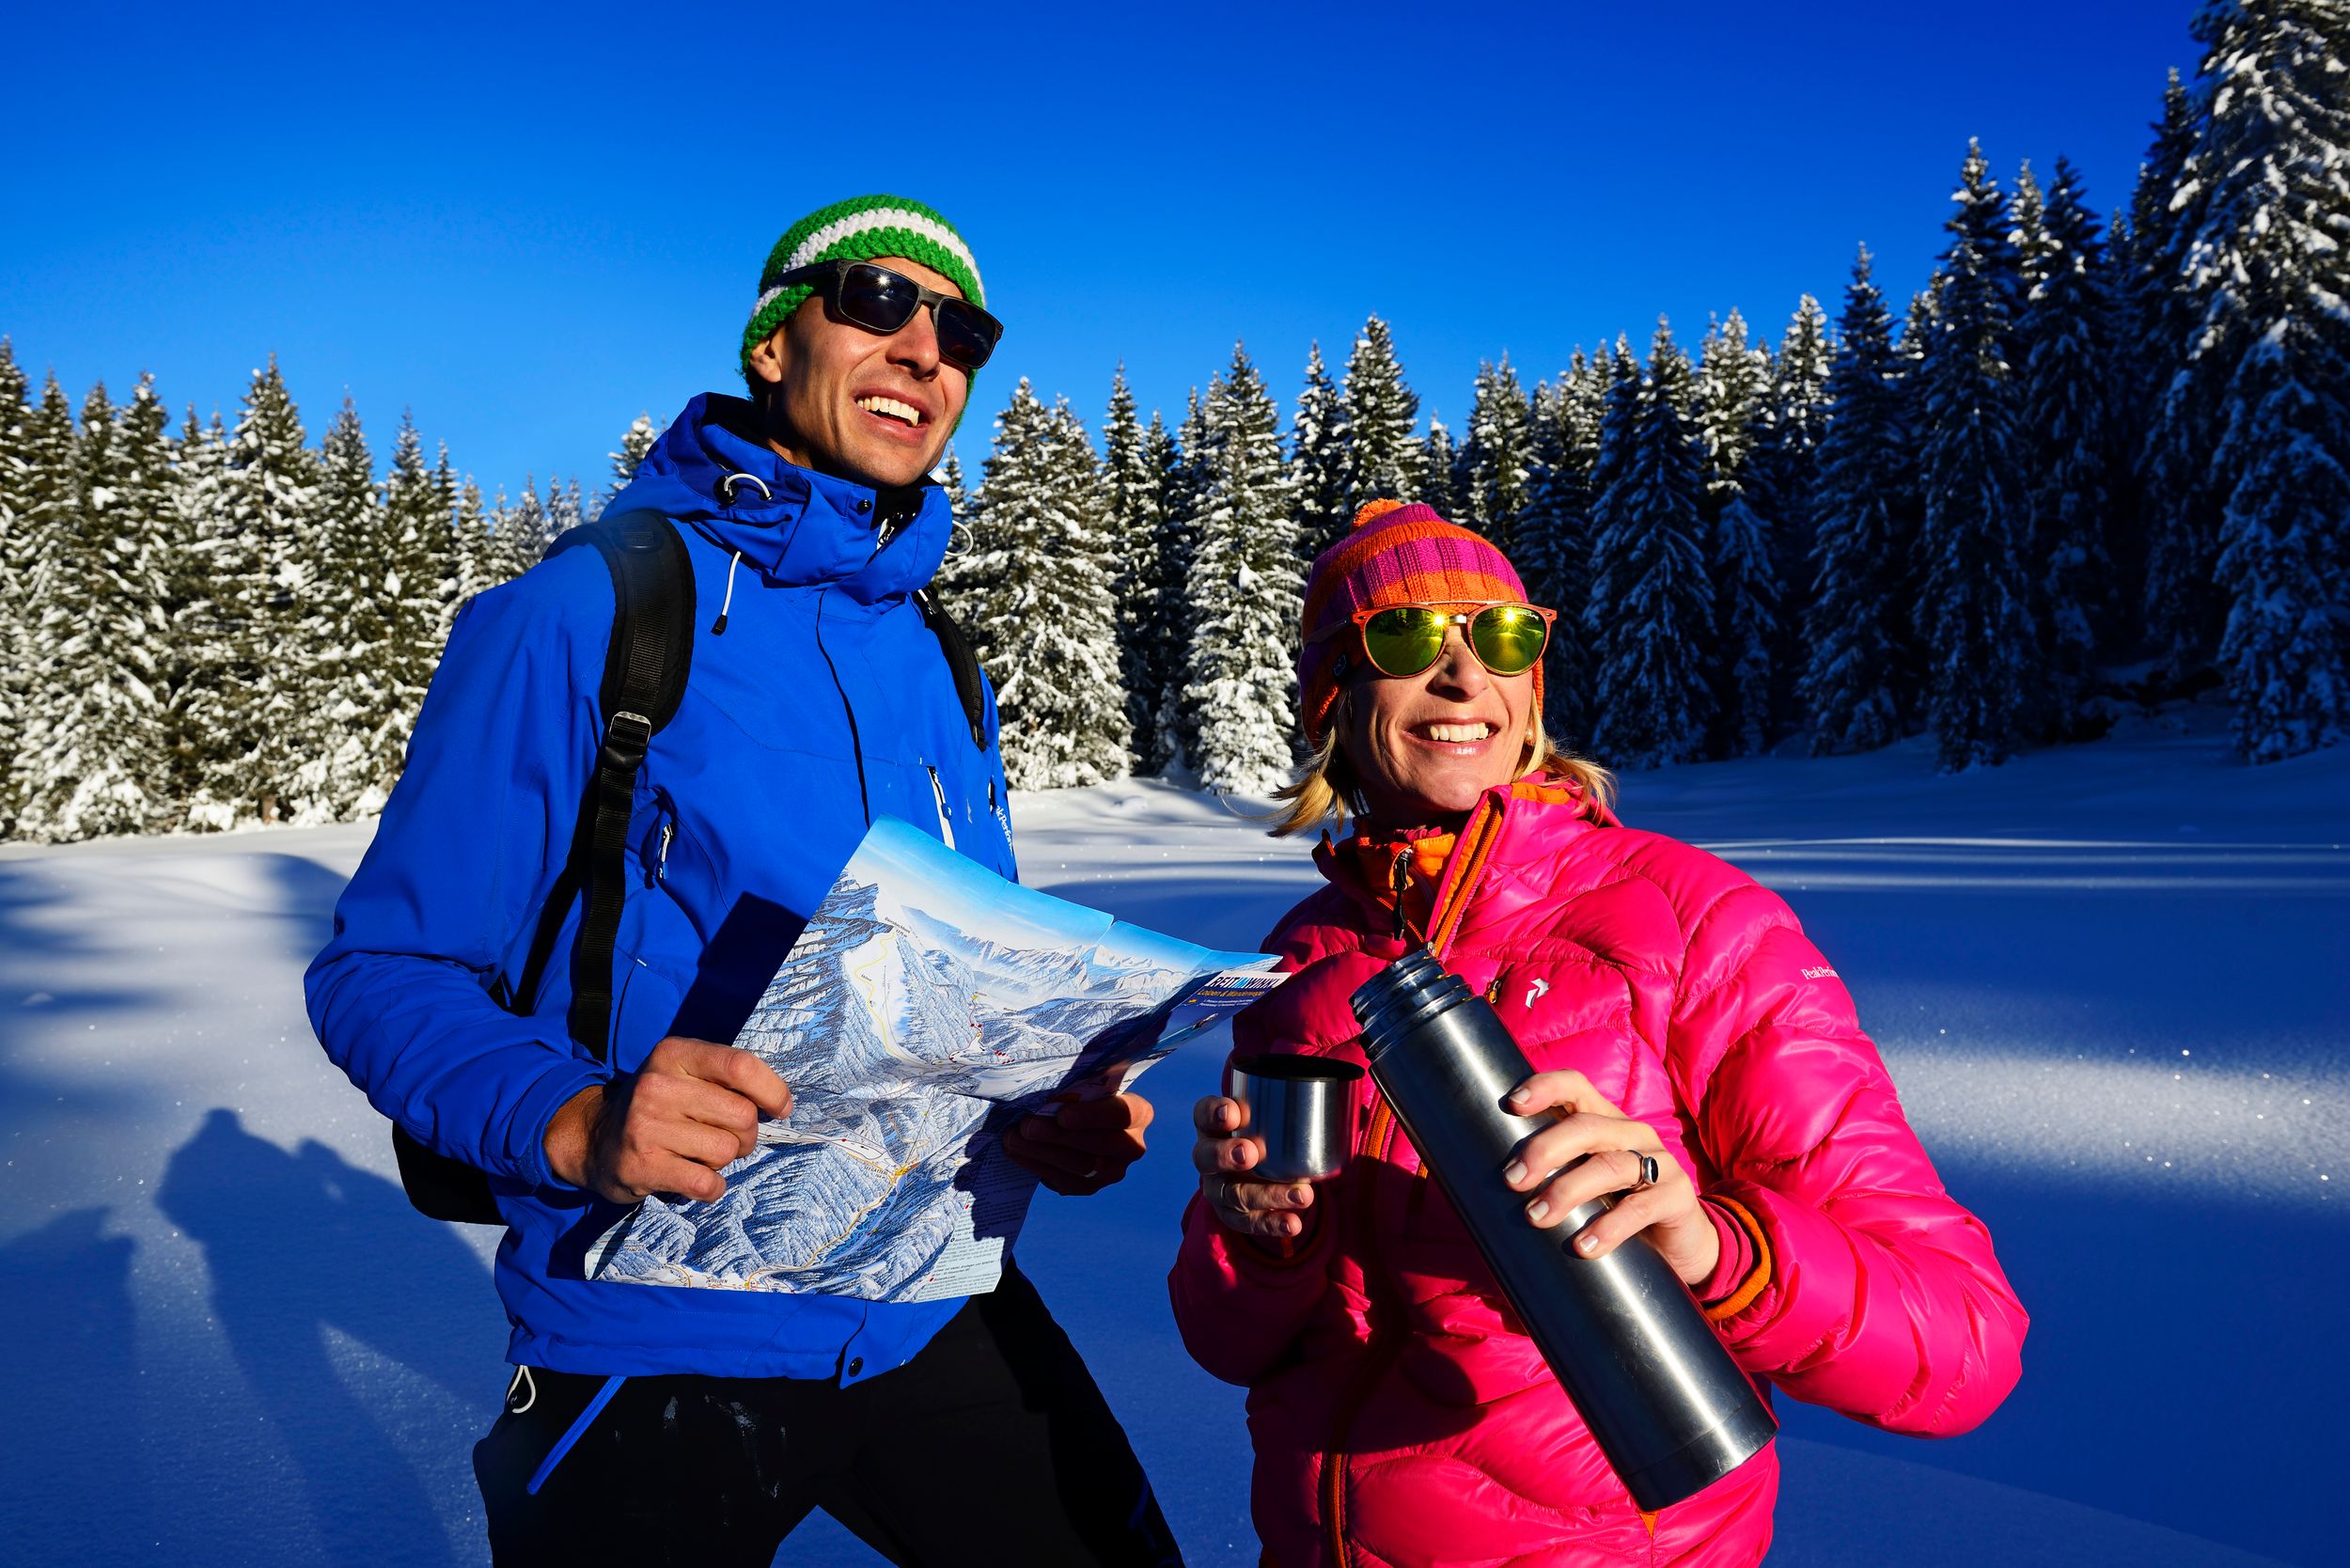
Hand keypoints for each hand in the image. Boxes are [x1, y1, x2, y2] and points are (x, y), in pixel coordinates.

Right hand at [544, 1036, 791, 1204]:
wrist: (594, 1139)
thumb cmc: (658, 1105)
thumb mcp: (684, 1073)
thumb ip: (726, 1079)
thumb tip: (781, 1105)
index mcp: (675, 1054)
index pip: (741, 1066)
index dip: (772, 1091)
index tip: (781, 1108)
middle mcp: (658, 1086)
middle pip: (742, 1116)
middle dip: (746, 1134)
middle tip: (726, 1138)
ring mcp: (646, 1127)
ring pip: (727, 1151)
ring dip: (724, 1161)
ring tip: (700, 1155)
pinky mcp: (642, 1166)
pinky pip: (707, 1183)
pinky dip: (712, 1187)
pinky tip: (696, 1179)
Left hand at [1005, 1091, 1152, 1195]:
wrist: (1078, 1120)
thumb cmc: (1081, 1092)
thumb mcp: (1086, 1082)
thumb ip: (1076, 1081)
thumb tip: (1045, 1077)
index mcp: (1138, 1113)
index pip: (1122, 1114)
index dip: (1092, 1116)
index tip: (1063, 1115)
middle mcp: (1132, 1146)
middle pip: (1098, 1145)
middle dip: (1058, 1137)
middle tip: (1027, 1126)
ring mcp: (1113, 1171)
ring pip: (1079, 1167)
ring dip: (1041, 1152)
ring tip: (1013, 1138)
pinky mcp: (1091, 1186)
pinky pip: (1064, 1182)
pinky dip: (1037, 1166)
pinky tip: (1016, 1152)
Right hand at [1192, 1095, 1314, 1241]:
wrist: (1259, 1170)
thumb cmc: (1267, 1130)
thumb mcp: (1275, 1108)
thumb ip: (1301, 1092)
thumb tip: (1351, 1072)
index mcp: (1213, 1125)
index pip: (1204, 1115)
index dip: (1214, 1112)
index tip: (1235, 1110)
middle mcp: (1208, 1156)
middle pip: (1206, 1157)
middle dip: (1227, 1155)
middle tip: (1252, 1153)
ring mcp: (1217, 1189)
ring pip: (1232, 1195)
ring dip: (1265, 1195)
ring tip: (1301, 1195)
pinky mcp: (1232, 1216)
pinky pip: (1249, 1224)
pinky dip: (1272, 1224)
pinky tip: (1293, 1223)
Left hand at [1501, 1069, 1718, 1287]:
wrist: (1681, 1244)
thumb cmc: (1617, 1207)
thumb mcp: (1585, 1183)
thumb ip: (1551, 1175)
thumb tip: (1489, 1187)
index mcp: (1604, 1121)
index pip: (1576, 1087)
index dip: (1545, 1087)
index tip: (1513, 1104)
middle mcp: (1631, 1133)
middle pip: (1586, 1126)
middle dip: (1544, 1150)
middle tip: (1512, 1181)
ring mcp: (1658, 1161)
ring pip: (1609, 1165)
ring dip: (1567, 1190)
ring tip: (1536, 1217)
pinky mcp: (1677, 1196)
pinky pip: (1640, 1207)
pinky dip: (1608, 1227)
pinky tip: (1583, 1247)